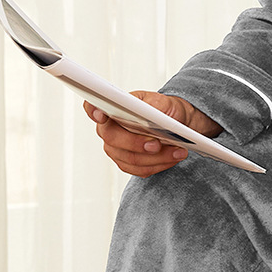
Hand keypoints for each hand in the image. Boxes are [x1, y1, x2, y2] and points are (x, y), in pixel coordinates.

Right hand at [84, 91, 221, 176]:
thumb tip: (146, 111)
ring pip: (130, 158)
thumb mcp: (164, 102)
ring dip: (157, 157)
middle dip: (136, 143)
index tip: (101, 114)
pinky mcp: (127, 164)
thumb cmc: (166, 110)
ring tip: (178, 151)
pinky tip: (173, 158)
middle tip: (157, 144)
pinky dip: (159, 165)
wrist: (177, 124)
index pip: (93, 107)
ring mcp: (116, 149)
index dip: (92, 111)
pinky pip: (140, 170)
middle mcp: (109, 129)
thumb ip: (153, 105)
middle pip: (113, 138)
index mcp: (114, 108)